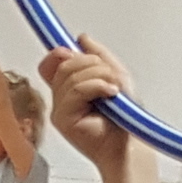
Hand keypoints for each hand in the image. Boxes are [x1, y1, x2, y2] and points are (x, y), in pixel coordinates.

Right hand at [39, 45, 132, 164]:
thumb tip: (81, 38)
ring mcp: (60, 110)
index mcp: (70, 87)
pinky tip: (111, 94)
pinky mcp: (62, 120)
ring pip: (70, 76)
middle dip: (92, 63)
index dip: (60, 52)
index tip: (75, 48)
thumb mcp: (116, 75)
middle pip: (64, 65)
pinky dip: (97, 86)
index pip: (52, 64)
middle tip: (111, 77)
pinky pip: (76, 90)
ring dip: (98, 76)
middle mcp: (61, 98)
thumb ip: (98, 55)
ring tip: (113, 89)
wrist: (129, 144)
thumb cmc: (124, 117)